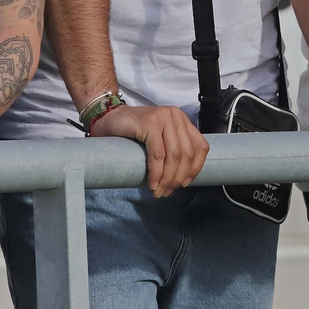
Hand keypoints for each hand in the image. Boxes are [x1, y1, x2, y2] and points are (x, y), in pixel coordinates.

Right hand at [90, 104, 208, 197]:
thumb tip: (183, 179)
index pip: (200, 147)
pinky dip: (156, 173)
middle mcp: (175, 116)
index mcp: (182, 120)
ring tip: (158, 191)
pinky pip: (158, 154)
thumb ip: (173, 150)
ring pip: (174, 155)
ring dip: (167, 178)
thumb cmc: (133, 133)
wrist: (108, 118)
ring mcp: (163, 117)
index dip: (195, 169)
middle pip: (186, 154)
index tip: (184, 184)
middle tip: (167, 192)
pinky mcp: (149, 123)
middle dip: (177, 178)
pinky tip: (152, 183)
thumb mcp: (160, 139)